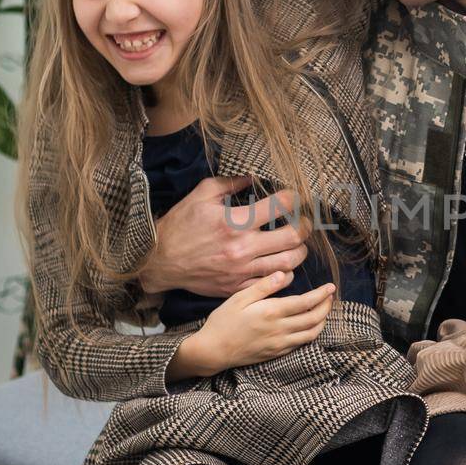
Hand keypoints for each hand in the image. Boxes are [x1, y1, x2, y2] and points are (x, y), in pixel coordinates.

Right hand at [138, 175, 310, 297]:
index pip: (280, 205)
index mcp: (235, 221)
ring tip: (296, 244)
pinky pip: (275, 283)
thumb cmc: (180, 225)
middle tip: (303, 222)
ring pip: (290, 262)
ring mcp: (242, 269)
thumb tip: (253, 178)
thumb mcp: (201, 195)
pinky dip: (285, 273)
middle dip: (305, 226)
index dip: (293, 197)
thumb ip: (230, 184)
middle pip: (294, 237)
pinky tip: (281, 264)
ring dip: (300, 251)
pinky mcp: (238, 286)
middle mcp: (242, 247)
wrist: (160, 261)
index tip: (292, 197)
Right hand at [187, 271, 334, 373]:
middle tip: (330, 296)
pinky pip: (301, 344)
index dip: (322, 294)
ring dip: (322, 321)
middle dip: (326, 306)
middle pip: (314, 319)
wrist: (213, 351)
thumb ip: (263, 286)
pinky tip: (309, 326)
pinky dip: (310, 333)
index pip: (306, 302)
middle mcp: (280, 330)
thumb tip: (284, 274)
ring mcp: (280, 344)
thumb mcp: (239, 298)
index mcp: (272, 312)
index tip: (331, 286)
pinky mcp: (276, 353)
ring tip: (324, 310)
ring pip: (311, 334)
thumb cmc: (223, 322)